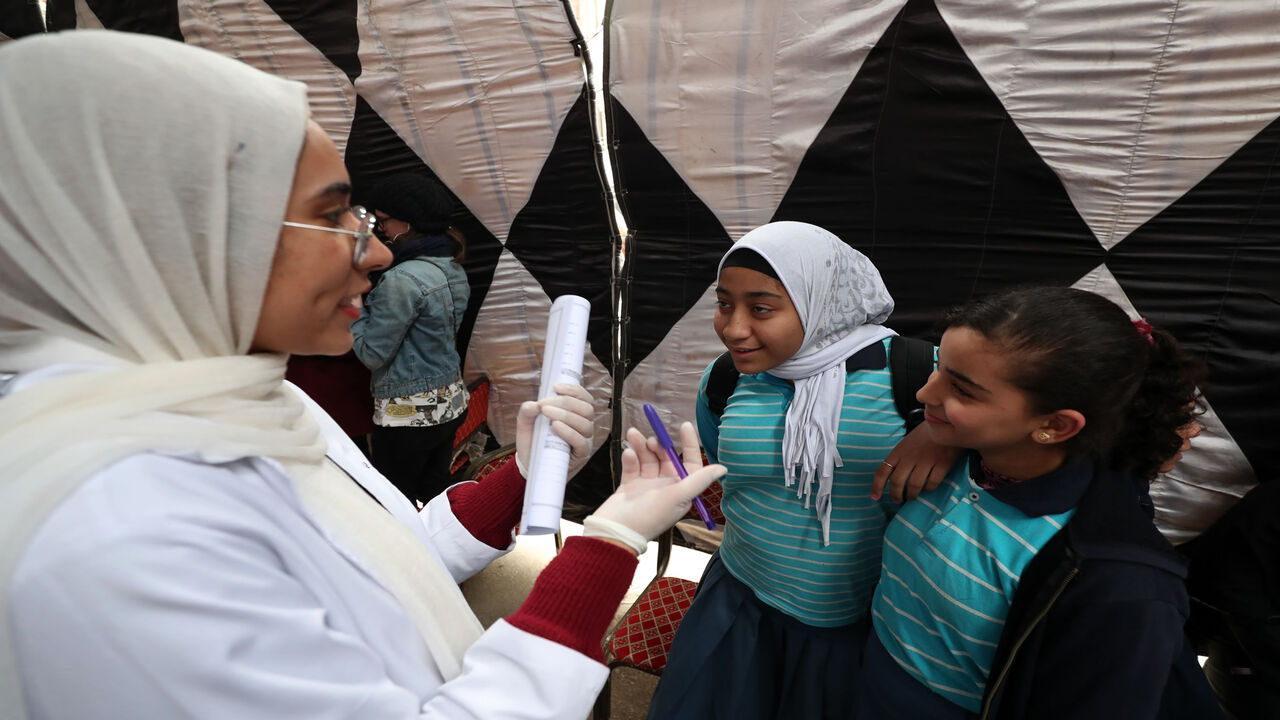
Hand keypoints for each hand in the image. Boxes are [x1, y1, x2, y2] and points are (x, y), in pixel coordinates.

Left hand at [515, 382, 595, 475]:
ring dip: (566, 415)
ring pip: (585, 423)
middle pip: (586, 408)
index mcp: (576, 414)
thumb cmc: (532, 442)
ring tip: (547, 413)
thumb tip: (533, 404)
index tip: (555, 387)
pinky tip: (556, 426)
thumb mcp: (525, 424)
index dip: (574, 390)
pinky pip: (581, 442)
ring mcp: (584, 441)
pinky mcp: (581, 455)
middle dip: (565, 402)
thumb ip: (526, 411)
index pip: (584, 398)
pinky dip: (569, 432)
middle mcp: (584, 426)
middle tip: (544, 404)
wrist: (529, 466)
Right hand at [583, 424, 725, 553]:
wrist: (615, 532)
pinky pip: (633, 465)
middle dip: (659, 444)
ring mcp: (647, 486)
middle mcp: (666, 487)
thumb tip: (723, 469)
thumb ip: (699, 481)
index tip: (684, 425)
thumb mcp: (677, 497)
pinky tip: (627, 454)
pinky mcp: (630, 486)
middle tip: (652, 439)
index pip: (690, 462)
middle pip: (666, 457)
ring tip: (633, 435)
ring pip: (647, 458)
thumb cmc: (648, 517)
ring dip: (641, 445)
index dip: (689, 443)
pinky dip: (630, 457)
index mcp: (681, 491)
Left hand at [870, 423, 961, 501]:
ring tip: (911, 497)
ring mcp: (926, 460)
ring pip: (914, 486)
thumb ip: (900, 458)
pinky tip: (927, 489)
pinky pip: (932, 483)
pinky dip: (928, 490)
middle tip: (898, 499)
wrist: (946, 421)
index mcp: (899, 451)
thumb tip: (892, 478)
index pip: (883, 471)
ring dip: (911, 495)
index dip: (877, 486)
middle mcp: (910, 456)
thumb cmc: (925, 434)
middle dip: (896, 495)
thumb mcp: (907, 443)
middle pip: (897, 482)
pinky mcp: (942, 463)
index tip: (875, 497)